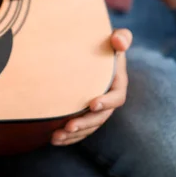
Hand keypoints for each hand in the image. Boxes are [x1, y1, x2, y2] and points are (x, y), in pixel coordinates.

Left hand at [51, 29, 131, 145]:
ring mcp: (96, 109)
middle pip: (100, 117)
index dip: (106, 102)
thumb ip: (121, 37)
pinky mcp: (85, 114)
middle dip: (85, 123)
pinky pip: (79, 130)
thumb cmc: (104, 43)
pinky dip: (68, 137)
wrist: (91, 50)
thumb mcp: (114, 38)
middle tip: (69, 126)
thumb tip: (119, 41)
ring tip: (56, 137)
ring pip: (88, 127)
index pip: (116, 97)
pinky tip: (54, 139)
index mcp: (117, 84)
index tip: (92, 104)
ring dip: (74, 134)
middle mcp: (108, 99)